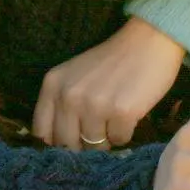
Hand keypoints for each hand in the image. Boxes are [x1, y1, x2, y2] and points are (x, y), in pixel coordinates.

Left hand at [32, 18, 184, 151]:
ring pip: (94, 146)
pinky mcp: (121, 112)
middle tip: (98, 129)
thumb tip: (59, 145)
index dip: (56, 142)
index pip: (42, 133)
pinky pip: (119, 140)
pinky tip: (129, 114)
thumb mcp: (73, 77)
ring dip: (107, 138)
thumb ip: (60, 104)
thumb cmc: (110, 61)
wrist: (147, 42)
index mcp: (52, 86)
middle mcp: (68, 96)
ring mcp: (94, 105)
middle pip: (67, 144)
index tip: (71, 140)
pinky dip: (126, 133)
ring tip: (114, 117)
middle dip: (83, 145)